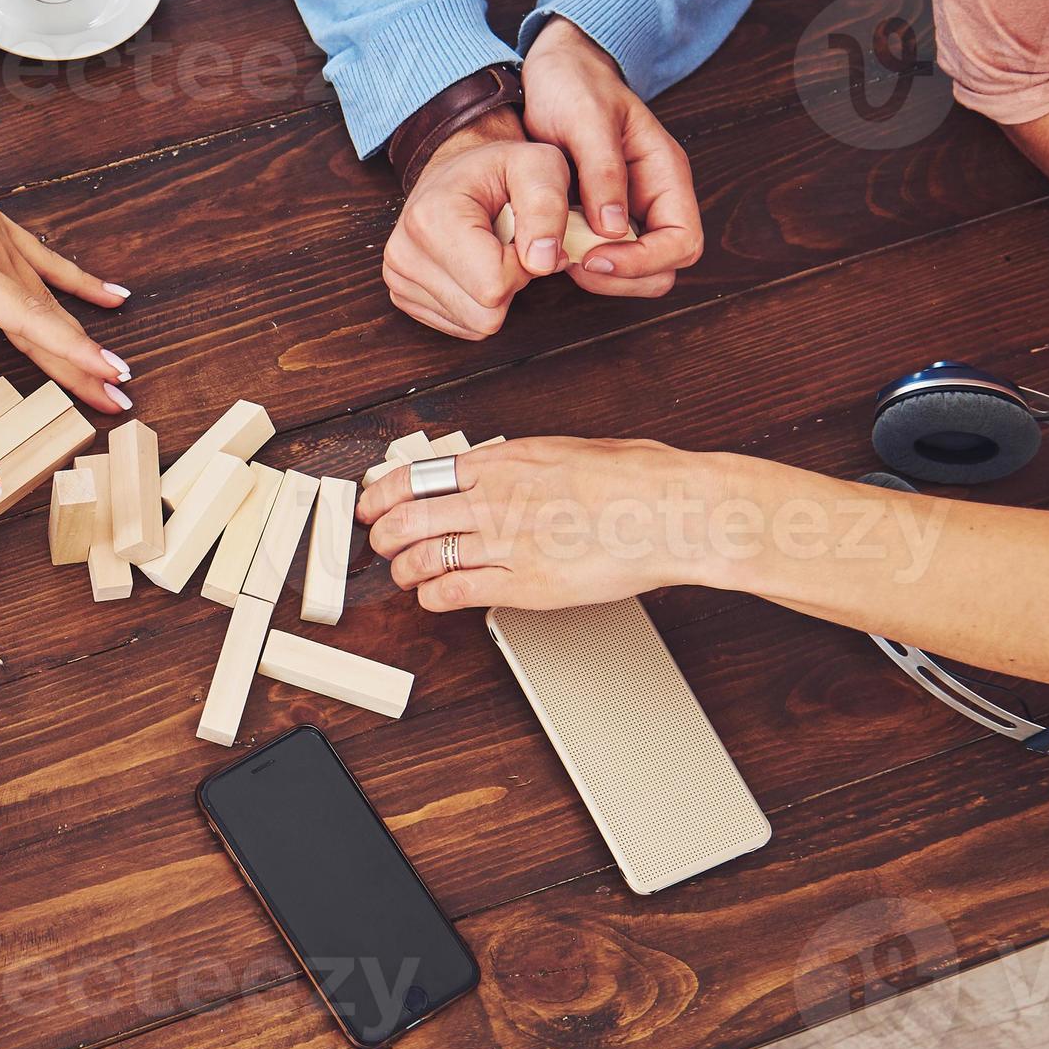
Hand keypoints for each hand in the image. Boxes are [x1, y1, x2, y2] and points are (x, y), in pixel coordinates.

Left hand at [0, 107, 131, 410]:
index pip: (26, 318)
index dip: (68, 350)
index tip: (105, 374)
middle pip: (47, 322)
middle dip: (85, 365)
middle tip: (120, 402)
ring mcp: (3, 243)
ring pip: (52, 302)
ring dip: (87, 339)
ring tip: (120, 373)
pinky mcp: (1, 229)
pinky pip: (51, 263)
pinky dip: (83, 283)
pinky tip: (115, 298)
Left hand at [357, 436, 723, 611]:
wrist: (675, 512)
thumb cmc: (640, 479)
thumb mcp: (570, 451)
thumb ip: (527, 464)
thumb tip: (504, 470)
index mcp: (505, 460)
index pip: (418, 475)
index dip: (383, 493)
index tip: (372, 503)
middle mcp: (497, 499)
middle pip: (409, 517)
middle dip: (384, 535)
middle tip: (380, 544)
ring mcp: (508, 542)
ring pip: (424, 557)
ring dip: (404, 570)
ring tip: (404, 575)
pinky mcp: (526, 585)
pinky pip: (458, 592)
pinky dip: (434, 596)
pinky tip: (434, 597)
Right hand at [385, 108, 564, 338]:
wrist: (456, 170)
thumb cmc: (499, 169)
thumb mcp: (538, 166)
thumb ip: (548, 207)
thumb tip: (542, 262)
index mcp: (431, 218)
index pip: (494, 286)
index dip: (525, 267)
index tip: (524, 236)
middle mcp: (404, 252)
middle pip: (485, 316)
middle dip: (511, 285)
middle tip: (509, 246)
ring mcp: (398, 278)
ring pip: (475, 325)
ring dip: (496, 294)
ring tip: (492, 252)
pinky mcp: (403, 295)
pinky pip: (461, 326)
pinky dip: (478, 303)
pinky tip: (475, 268)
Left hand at [518, 18, 704, 294]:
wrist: (553, 72)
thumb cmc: (575, 86)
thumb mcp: (586, 119)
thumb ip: (603, 171)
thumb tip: (614, 228)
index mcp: (666, 174)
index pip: (683, 242)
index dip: (644, 261)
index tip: (594, 257)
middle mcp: (654, 198)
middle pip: (663, 268)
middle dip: (622, 276)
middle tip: (572, 262)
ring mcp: (628, 211)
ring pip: (636, 272)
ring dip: (601, 276)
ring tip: (560, 253)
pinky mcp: (598, 218)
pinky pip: (603, 258)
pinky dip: (581, 263)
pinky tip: (551, 244)